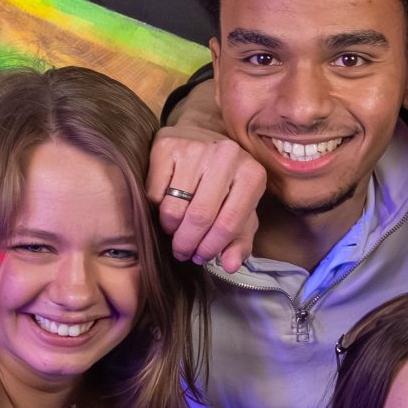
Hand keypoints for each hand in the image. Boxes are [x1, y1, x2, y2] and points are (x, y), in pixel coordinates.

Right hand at [146, 120, 264, 271]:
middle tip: (182, 252)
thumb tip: (230, 266)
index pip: (229, 223)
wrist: (200, 141)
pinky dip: (156, 210)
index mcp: (252, 174)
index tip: (200, 257)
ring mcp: (195, 148)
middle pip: (199, 217)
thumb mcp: (240, 212)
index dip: (211, 248)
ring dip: (171, 229)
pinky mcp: (166, 146)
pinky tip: (165, 207)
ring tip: (174, 230)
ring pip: (174, 208)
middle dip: (187, 243)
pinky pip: (154, 194)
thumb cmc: (224, 184)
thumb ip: (240, 241)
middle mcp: (226, 156)